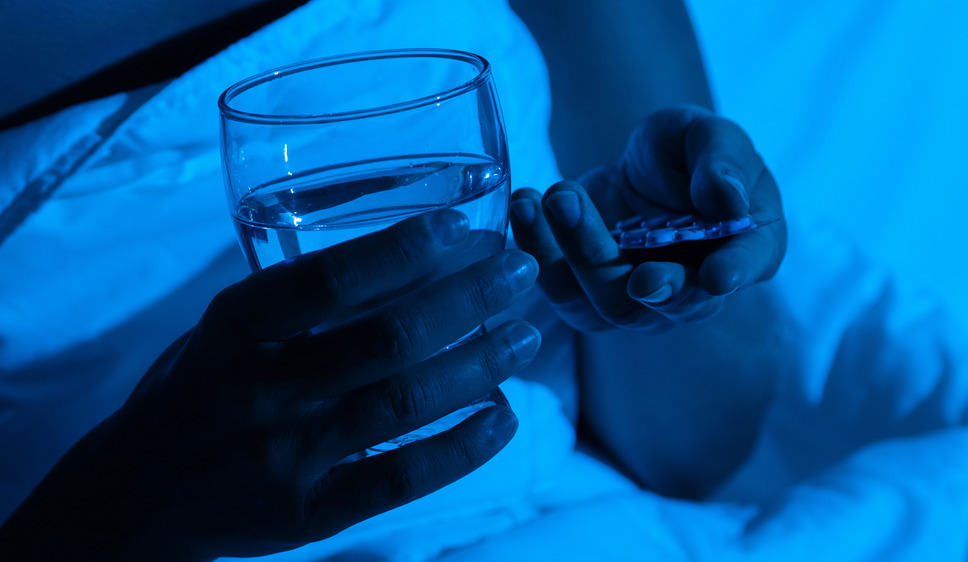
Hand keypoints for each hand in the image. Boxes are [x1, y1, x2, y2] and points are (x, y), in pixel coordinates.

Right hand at [0, 209, 539, 560]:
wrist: (136, 493)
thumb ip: (301, 300)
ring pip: (404, 404)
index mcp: (236, 329)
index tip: (461, 225)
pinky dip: (463, 447)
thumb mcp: (225, 331)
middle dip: (468, 298)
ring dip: (480, 364)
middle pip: (387, 339)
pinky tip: (505, 415)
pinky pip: (401, 479)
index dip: (402, 251)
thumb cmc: (197, 390)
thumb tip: (419, 259)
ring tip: (526, 334)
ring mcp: (287, 457)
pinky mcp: (309, 513)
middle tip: (520, 270)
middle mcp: (262, 390)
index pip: (328, 281)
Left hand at [510, 105, 785, 330]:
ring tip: (556, 196)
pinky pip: (560, 288)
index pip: (745, 266)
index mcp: (743, 248)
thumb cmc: (691, 154)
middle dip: (634, 269)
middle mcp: (694, 288)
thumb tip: (727, 201)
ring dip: (576, 252)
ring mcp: (638, 301)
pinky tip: (525, 205)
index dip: (734, 273)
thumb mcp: (709, 137)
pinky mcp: (588, 295)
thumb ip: (723, 164)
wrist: (644, 167)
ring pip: (607, 301)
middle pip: (668, 299)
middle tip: (594, 219)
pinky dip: (537, 249)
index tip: (717, 275)